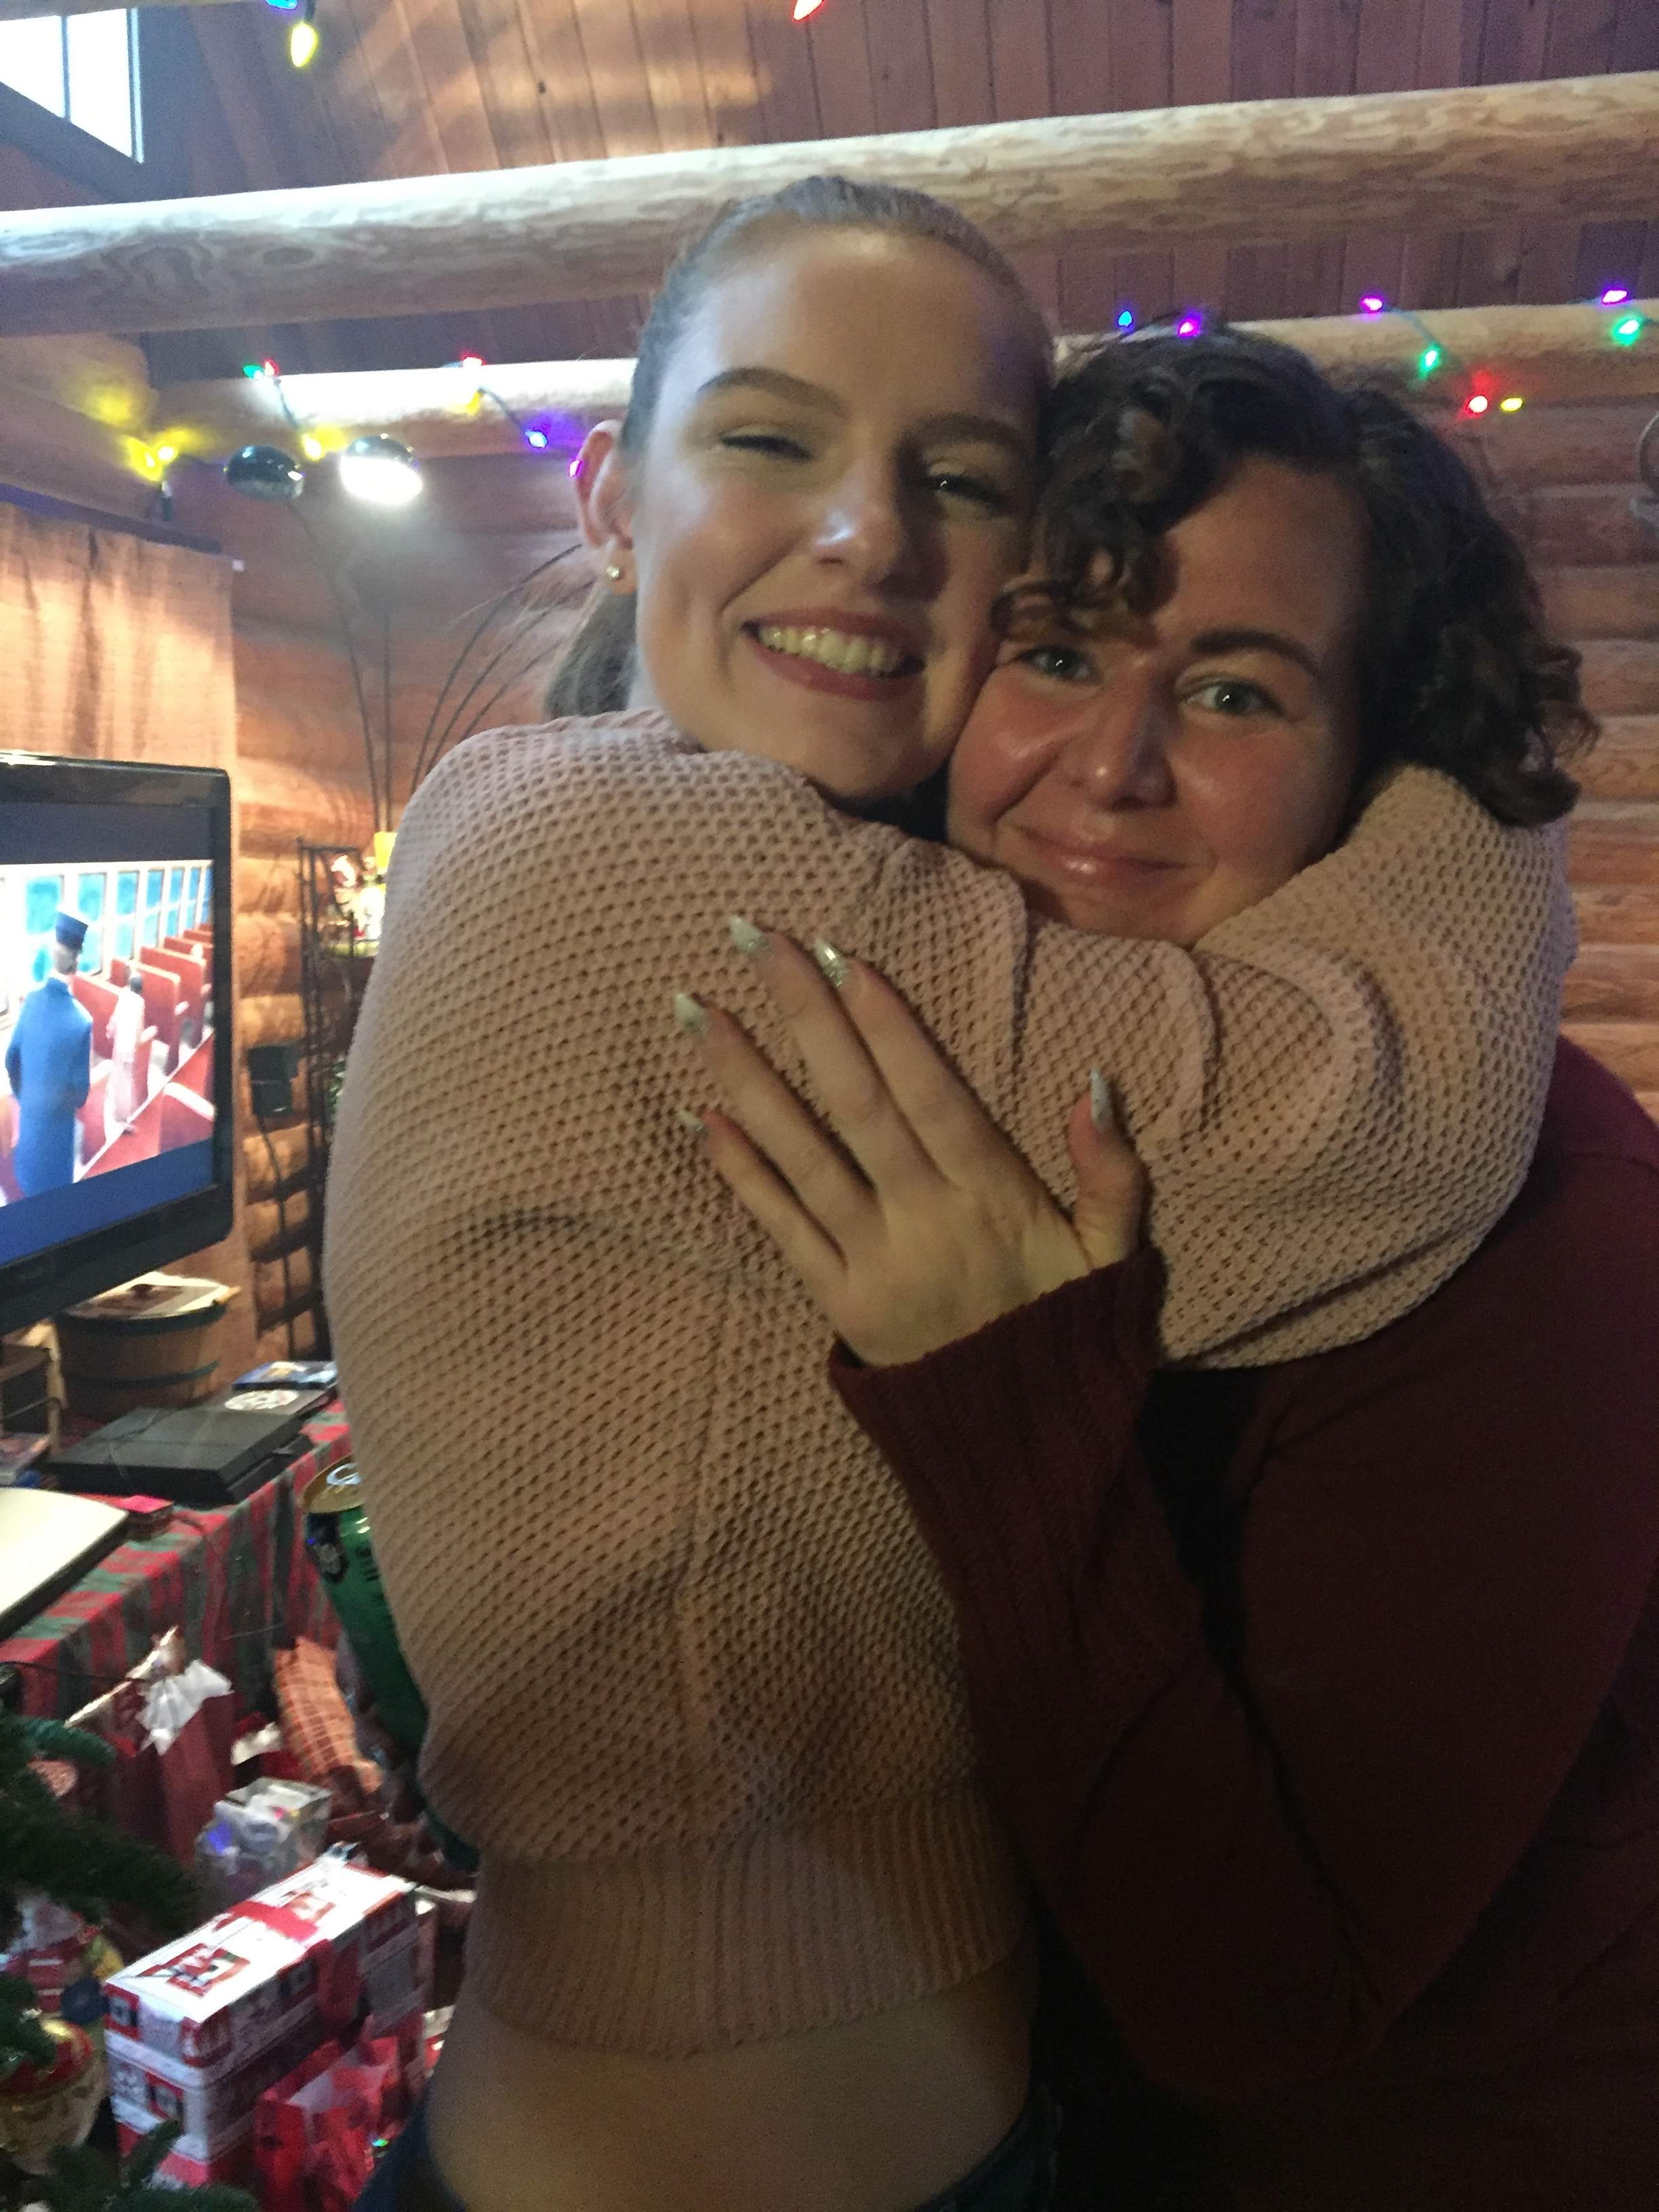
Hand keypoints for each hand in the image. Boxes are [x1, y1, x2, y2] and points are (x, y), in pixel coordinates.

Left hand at [676, 924, 1144, 1366]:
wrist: (1026, 1445)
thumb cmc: (1067, 1329)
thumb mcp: (1113, 1255)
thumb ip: (1110, 1173)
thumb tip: (1094, 1084)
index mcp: (993, 1197)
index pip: (932, 1095)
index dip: (888, 1026)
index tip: (845, 958)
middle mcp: (925, 1221)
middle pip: (857, 1106)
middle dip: (806, 1018)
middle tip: (758, 940)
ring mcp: (874, 1262)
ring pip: (803, 1156)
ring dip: (749, 1079)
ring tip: (700, 1011)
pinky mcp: (838, 1302)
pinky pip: (781, 1229)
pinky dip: (741, 1173)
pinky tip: (701, 1117)